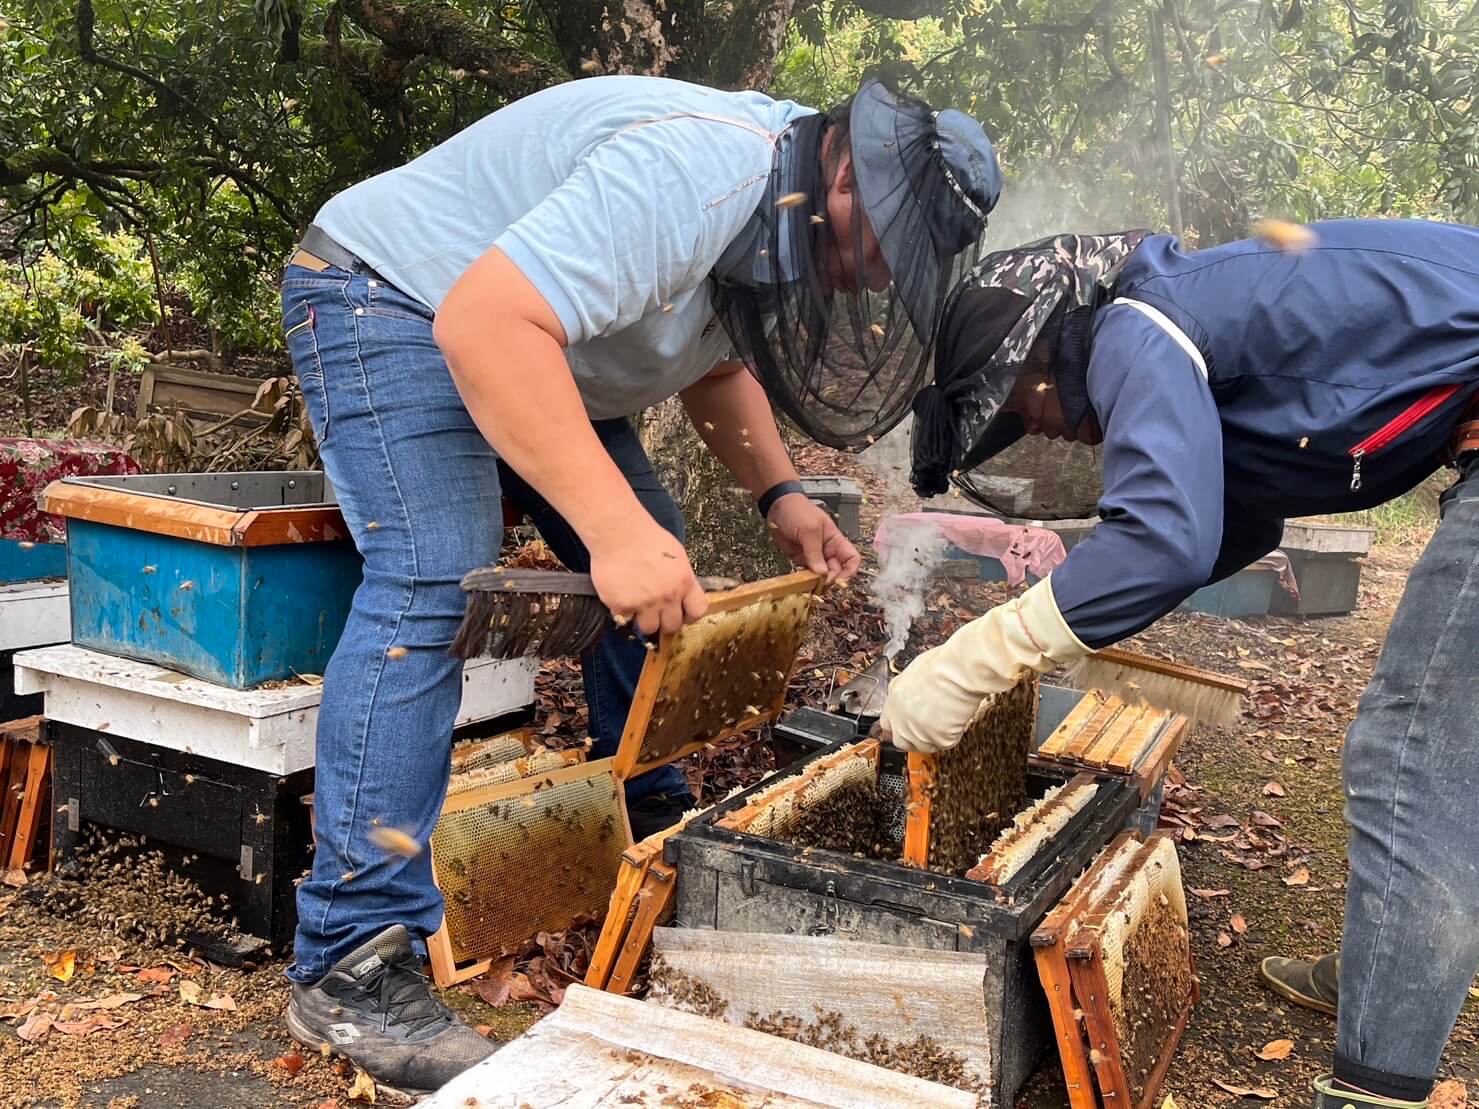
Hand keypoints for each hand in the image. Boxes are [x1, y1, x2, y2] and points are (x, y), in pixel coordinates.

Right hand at [589, 519, 708, 636]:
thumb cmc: (644, 537)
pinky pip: (624, 617)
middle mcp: (667, 596)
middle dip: (665, 621)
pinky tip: (621, 592)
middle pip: (672, 625)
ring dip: (643, 619)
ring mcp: (645, 603)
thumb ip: (680, 578)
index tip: (683, 615)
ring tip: (637, 604)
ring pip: (649, 628)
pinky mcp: (622, 606)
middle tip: (657, 612)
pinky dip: (622, 609)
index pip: (698, 610)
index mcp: (684, 582)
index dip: (690, 615)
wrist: (619, 533)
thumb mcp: (676, 555)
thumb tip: (682, 592)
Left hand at [765, 495, 861, 583]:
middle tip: (820, 584)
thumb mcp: (809, 529)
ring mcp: (814, 556)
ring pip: (822, 576)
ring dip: (818, 583)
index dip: (850, 571)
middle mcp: (827, 550)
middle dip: (830, 580)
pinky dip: (806, 580)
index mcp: (835, 541)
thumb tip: (822, 573)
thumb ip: (815, 552)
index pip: (852, 559)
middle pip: (837, 571)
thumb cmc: (798, 511)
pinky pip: (807, 574)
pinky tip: (802, 583)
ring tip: (810, 586)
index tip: (840, 580)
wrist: (777, 507)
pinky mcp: (801, 559)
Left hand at [877, 641, 990, 754]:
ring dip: (932, 737)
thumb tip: (907, 695)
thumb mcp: (908, 674)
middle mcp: (902, 723)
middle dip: (912, 736)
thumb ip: (902, 691)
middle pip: (902, 741)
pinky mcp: (940, 740)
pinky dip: (952, 734)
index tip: (907, 723)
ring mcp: (920, 734)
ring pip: (924, 746)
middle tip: (928, 724)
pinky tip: (955, 717)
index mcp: (891, 705)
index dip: (899, 725)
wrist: (957, 672)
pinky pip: (945, 743)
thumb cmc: (938, 666)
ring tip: (944, 717)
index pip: (887, 725)